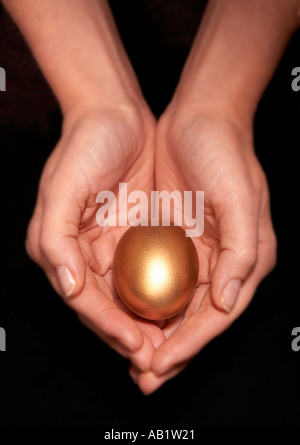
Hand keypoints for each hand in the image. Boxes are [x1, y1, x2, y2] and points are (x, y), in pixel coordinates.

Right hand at [25, 103, 164, 371]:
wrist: (116, 114)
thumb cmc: (85, 145)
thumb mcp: (62, 187)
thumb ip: (56, 239)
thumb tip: (67, 286)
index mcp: (58, 247)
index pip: (84, 299)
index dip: (107, 325)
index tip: (135, 345)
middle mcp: (80, 252)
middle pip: (104, 306)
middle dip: (125, 335)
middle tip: (153, 360)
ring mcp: (106, 245)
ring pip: (125, 298)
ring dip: (143, 324)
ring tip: (166, 348)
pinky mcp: (129, 236)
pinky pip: (143, 275)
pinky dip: (155, 297)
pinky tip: (173, 311)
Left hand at [131, 104, 276, 392]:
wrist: (199, 119)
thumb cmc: (226, 154)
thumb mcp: (242, 199)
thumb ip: (242, 254)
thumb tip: (227, 303)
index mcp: (246, 259)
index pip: (218, 315)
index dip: (191, 344)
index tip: (162, 363)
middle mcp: (223, 262)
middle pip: (197, 319)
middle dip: (173, 351)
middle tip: (145, 377)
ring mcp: (197, 253)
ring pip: (176, 306)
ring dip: (156, 334)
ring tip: (134, 360)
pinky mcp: (175, 240)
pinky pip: (159, 281)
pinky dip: (146, 304)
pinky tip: (129, 318)